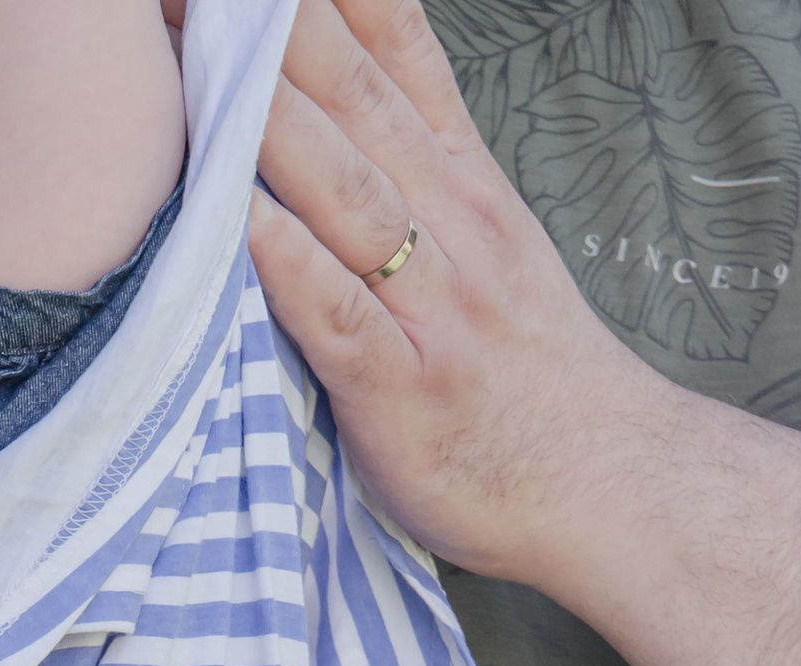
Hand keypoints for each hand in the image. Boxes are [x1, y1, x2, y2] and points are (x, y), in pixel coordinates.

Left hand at [245, 0, 679, 592]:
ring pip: (338, 184)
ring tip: (192, 56)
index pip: (389, 52)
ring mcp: (429, 302)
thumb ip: (412, 181)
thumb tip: (329, 116)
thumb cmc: (527, 379)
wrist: (608, 482)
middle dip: (270, 30)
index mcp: (460, 181)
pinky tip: (231, 214)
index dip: (326, 0)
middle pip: (350, 95)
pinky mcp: (400, 385)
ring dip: (262, 118)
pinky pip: (331, 308)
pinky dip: (282, 258)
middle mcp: (449, 221)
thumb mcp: (485, 246)